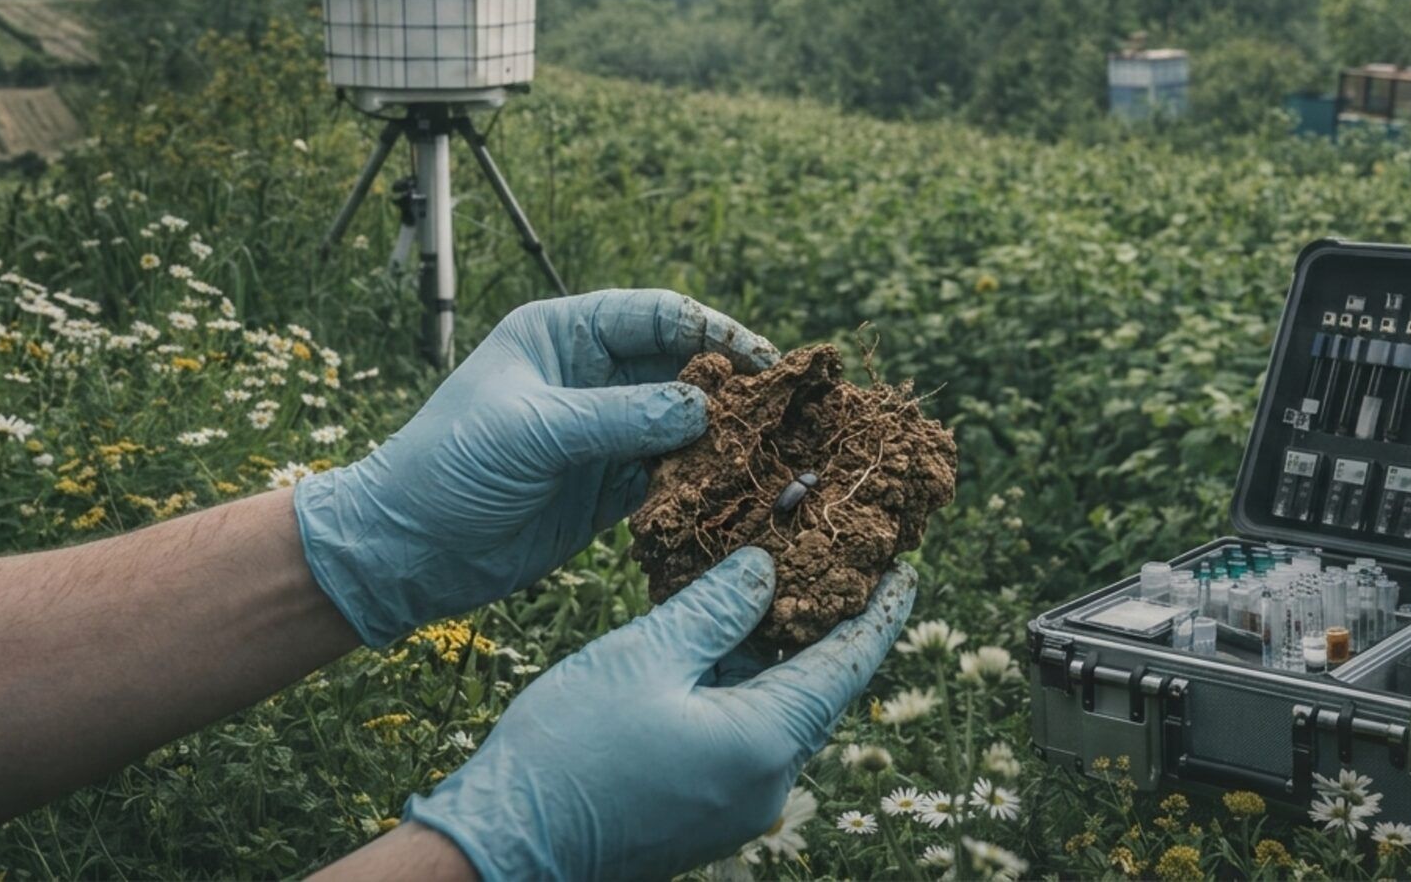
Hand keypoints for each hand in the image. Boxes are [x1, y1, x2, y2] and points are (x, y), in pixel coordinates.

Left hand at [295, 290, 777, 644]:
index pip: (655, 315)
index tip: (762, 358)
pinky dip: (704, 481)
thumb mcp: (531, 431)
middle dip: (733, 383)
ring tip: (780, 448)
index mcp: (562, 334)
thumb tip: (703, 407)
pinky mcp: (608, 487)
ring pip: (683, 422)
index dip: (712, 331)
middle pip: (681, 366)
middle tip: (790, 404)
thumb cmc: (448, 468)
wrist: (406, 550)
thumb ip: (617, 417)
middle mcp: (589, 376)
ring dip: (726, 435)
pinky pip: (671, 474)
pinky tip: (741, 489)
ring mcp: (602, 432)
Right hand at [405, 548, 917, 881]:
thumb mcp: (644, 654)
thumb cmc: (568, 749)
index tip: (906, 571)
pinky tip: (724, 644)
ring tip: (782, 590)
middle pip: (817, 690)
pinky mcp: (707, 814)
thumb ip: (715, 608)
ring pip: (779, 712)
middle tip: (839, 563)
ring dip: (779, 655)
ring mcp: (738, 807)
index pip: (846, 666)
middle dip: (828, 626)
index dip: (879, 613)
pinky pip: (746, 737)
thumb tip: (767, 569)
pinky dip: (745, 688)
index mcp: (765, 743)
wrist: (504, 847)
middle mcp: (768, 785)